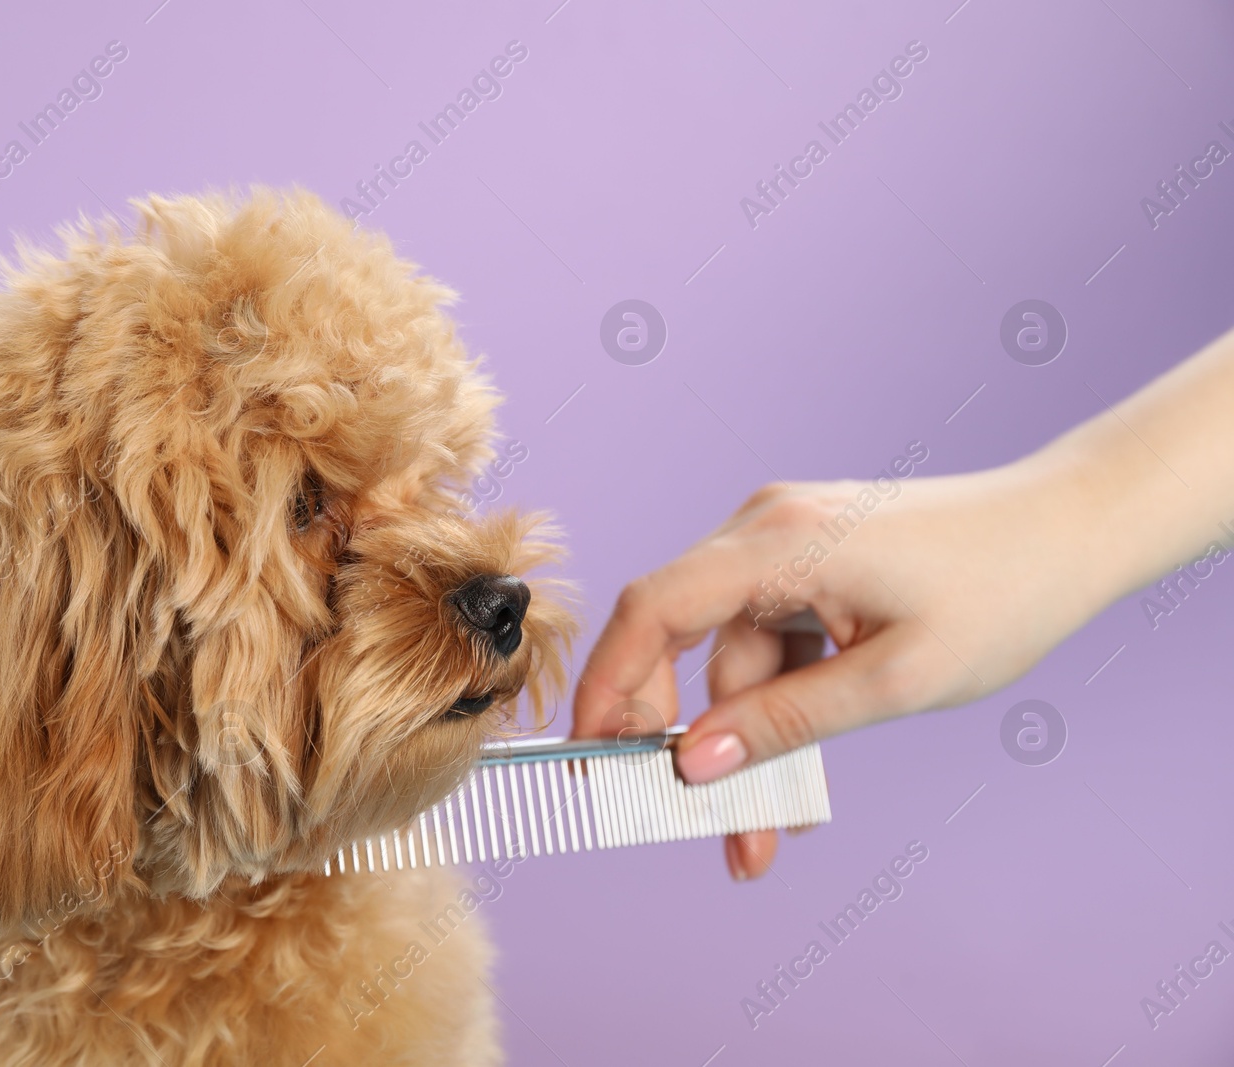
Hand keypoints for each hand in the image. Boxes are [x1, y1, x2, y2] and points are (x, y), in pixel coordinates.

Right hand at [571, 459, 1111, 878]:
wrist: (1070, 529)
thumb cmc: (1001, 592)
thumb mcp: (893, 681)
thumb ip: (784, 723)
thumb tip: (693, 766)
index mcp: (779, 541)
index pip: (653, 610)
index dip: (607, 685)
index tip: (592, 757)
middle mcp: (764, 528)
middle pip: (681, 639)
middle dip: (687, 737)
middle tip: (700, 823)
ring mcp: (784, 542)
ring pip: (730, 655)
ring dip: (745, 738)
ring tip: (773, 827)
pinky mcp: (806, 561)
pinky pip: (766, 641)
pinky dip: (776, 703)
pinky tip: (801, 769)